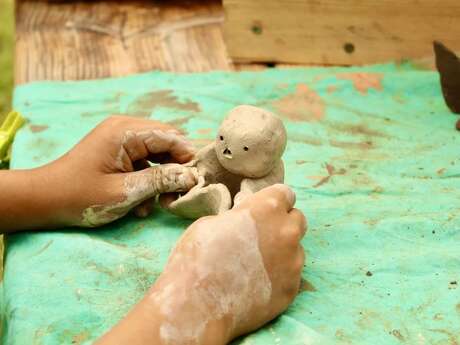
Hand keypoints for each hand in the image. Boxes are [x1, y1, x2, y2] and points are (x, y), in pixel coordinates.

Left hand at [34, 116, 197, 227]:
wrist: (43, 200)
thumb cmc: (80, 196)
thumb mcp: (124, 192)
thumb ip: (160, 180)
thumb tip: (191, 176)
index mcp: (125, 132)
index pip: (170, 136)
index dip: (187, 157)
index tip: (195, 182)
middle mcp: (124, 129)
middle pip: (166, 143)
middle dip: (175, 169)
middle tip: (177, 195)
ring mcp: (120, 139)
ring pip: (157, 154)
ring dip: (162, 178)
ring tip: (162, 203)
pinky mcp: (117, 152)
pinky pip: (143, 162)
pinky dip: (147, 180)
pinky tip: (143, 204)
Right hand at [97, 184, 306, 344]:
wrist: (196, 306)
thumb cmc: (196, 257)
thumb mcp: (211, 222)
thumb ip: (238, 217)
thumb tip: (246, 221)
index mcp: (267, 208)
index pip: (285, 193)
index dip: (272, 200)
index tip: (262, 209)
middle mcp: (287, 232)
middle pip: (297, 218)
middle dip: (282, 222)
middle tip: (260, 234)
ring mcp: (293, 263)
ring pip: (296, 248)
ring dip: (282, 249)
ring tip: (256, 263)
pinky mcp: (292, 289)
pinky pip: (292, 274)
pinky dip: (279, 274)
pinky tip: (257, 282)